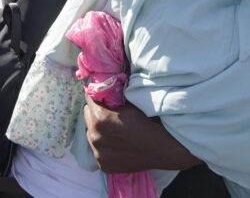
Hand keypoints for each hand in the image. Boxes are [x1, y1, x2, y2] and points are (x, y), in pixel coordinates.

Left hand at [83, 96, 198, 172]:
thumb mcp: (130, 104)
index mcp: (100, 118)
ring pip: (91, 134)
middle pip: (87, 116)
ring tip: (113, 129)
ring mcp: (99, 153)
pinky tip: (116, 144)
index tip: (100, 95)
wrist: (162, 149)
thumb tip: (105, 85)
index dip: (95, 96)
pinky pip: (98, 150)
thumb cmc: (148, 123)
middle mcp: (95, 136)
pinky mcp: (104, 164)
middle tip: (108, 112)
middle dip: (95, 112)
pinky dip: (105, 146)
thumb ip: (113, 97)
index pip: (89, 99)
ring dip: (98, 130)